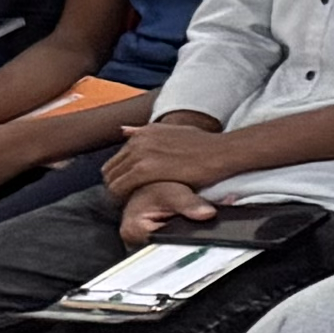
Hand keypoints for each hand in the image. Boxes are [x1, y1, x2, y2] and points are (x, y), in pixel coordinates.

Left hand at [103, 114, 251, 211]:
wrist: (223, 152)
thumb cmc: (206, 145)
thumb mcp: (174, 131)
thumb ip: (147, 132)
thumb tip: (124, 130)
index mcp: (145, 132)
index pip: (118, 157)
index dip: (122, 174)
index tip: (132, 185)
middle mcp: (138, 140)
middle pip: (110, 169)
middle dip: (117, 183)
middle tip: (129, 197)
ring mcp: (140, 154)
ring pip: (112, 179)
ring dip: (118, 192)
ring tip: (132, 201)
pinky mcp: (144, 170)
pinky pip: (120, 188)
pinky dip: (123, 197)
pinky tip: (135, 202)